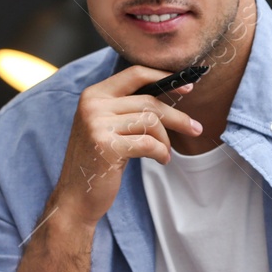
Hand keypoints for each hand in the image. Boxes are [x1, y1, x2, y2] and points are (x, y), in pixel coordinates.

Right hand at [52, 64, 202, 224]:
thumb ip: (128, 107)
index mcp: (94, 94)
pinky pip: (149, 143)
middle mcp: (93, 105)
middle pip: (149, 100)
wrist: (75, 197)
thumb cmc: (99, 161)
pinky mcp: (106, 146)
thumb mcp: (108, 126)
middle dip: (177, 117)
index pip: (135, 74)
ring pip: (151, 121)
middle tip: (196, 128)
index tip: (188, 87)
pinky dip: (161, 152)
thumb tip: (173, 90)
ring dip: (166, 140)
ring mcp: (97, 124)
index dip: (164, 78)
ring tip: (165, 153)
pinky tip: (161, 160)